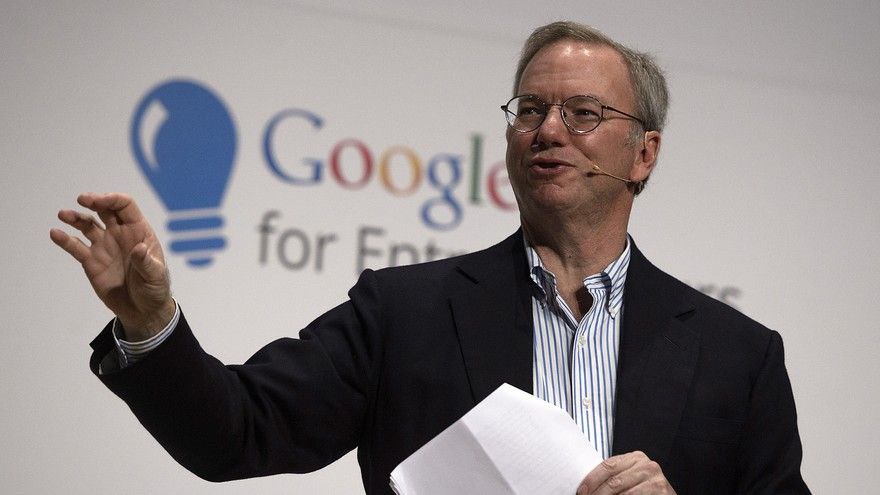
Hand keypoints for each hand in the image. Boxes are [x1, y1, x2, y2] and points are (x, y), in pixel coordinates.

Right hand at [50, 192, 174, 339]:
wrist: (142, 310)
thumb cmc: (154, 288)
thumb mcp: (155, 276)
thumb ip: (146, 262)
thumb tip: (140, 249)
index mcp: (138, 231)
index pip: (125, 206)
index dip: (112, 199)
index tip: (97, 201)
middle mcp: (120, 234)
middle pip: (104, 210)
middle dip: (94, 202)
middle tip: (81, 200)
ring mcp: (104, 246)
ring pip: (87, 225)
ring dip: (75, 218)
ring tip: (63, 214)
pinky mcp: (91, 261)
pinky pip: (76, 247)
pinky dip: (65, 240)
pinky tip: (55, 234)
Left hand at [577, 451, 674, 493]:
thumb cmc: (645, 489)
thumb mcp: (630, 477)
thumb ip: (614, 476)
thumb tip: (587, 486)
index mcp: (636, 457)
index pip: (608, 465)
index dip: (592, 479)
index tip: (581, 490)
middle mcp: (647, 466)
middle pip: (614, 481)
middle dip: (597, 493)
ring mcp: (655, 480)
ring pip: (623, 493)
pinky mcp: (660, 492)